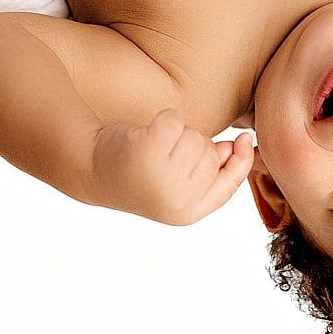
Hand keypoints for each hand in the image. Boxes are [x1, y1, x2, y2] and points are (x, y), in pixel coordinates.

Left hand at [91, 108, 254, 225]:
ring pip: (194, 136)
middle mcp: (177, 199)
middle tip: (161, 156)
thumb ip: (209, 172)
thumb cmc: (135, 172)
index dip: (240, 161)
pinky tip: (144, 134)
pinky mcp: (149, 150)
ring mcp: (163, 176)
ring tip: (151, 148)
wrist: (87, 167)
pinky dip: (163, 119)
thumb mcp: (175, 182)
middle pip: (210, 154)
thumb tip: (240, 146)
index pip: (227, 184)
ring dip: (176, 134)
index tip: (245, 139)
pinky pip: (176, 121)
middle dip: (192, 146)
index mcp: (186, 213)